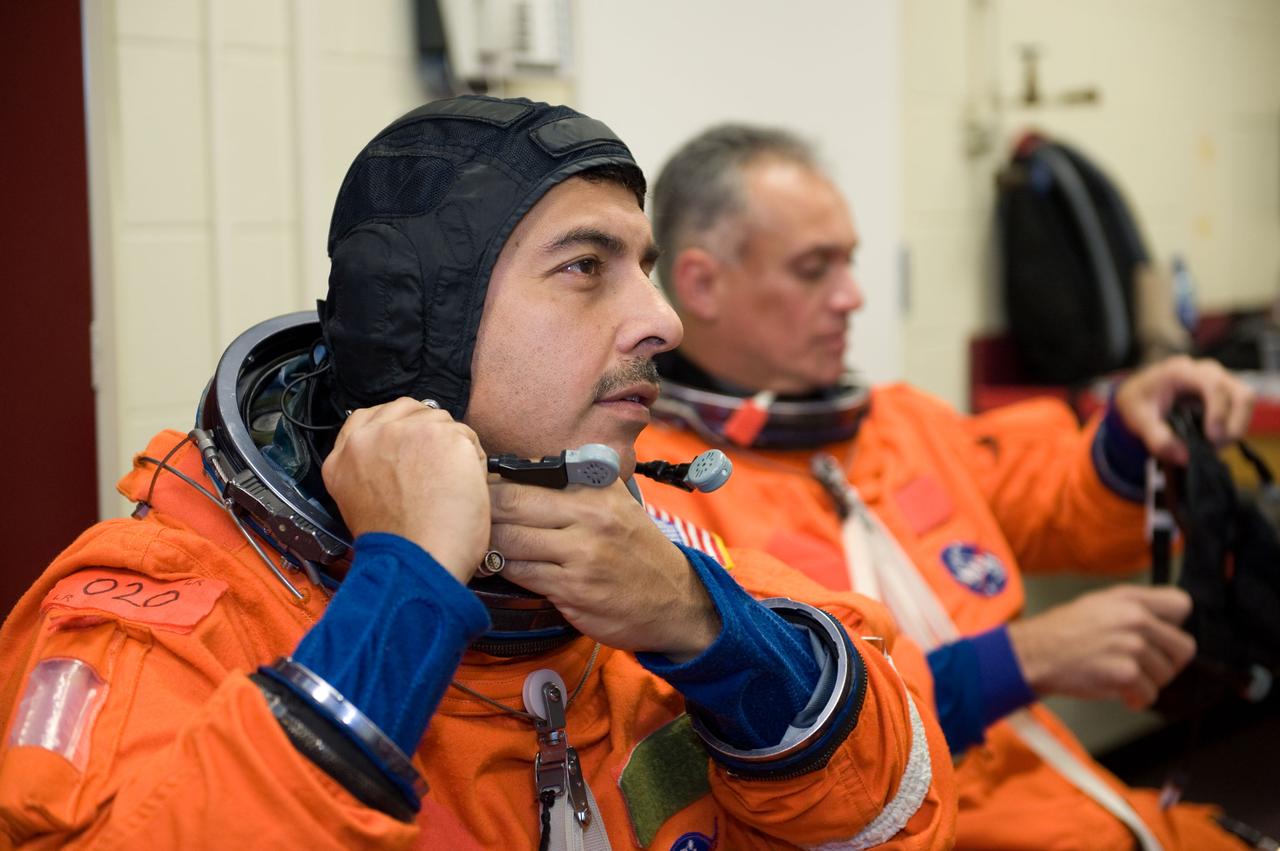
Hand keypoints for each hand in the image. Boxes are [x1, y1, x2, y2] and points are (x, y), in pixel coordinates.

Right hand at [322, 398, 489, 583]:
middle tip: (437, 468)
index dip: (397, 429)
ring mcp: (404, 432)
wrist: (416, 563)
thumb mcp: (361, 501)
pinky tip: (465, 489)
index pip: (369, 418)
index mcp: (343, 457)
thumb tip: (403, 456)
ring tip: (448, 486)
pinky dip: (473, 461)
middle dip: (426, 433)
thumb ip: (372, 469)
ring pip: (440, 421)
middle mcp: (368, 438)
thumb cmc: (399, 548)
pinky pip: (467, 436)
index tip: (411, 446)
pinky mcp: (440, 435)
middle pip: (408, 411)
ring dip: (451, 447)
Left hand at [488, 480, 719, 660]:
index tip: (470, 482)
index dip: (492, 479)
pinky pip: (520, 573)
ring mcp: (581, 554)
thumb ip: (576, 485)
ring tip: (466, 538)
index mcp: (596, 489)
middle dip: (478, 507)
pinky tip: (490, 566)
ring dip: (483, 541)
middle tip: (455, 509)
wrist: (675, 601)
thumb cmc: (637, 552)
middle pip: (511, 504)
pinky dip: (500, 570)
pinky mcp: (572, 589)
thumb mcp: (616, 504)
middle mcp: (589, 516)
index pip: (528, 475)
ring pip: (509, 541)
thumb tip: (519, 471)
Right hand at [1007, 584, 1195, 708]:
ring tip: (1120, 677)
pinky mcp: (1126, 673)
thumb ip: (1134, 608)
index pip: (1181, 604)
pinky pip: (1149, 694)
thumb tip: (1167, 623)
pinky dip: (1135, 699)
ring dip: (1146, 683)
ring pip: (1166, 675)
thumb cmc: (1061, 632)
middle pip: (1183, 648)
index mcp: (1130, 598)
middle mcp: (1135, 618)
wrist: (1033, 654)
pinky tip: (1117, 691)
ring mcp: (1132, 646)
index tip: (1159, 637)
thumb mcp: (1098, 603)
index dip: (1172, 624)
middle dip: (1165, 662)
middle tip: (1141, 666)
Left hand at [1113, 355, 1254, 464]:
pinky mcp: (1225, 394)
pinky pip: (1241, 409)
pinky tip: (1213, 441)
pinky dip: (1233, 428)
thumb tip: (1184, 457)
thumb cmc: (1138, 401)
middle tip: (1214, 446)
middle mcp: (1207, 372)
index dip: (1218, 413)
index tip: (1211, 438)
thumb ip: (1157, 438)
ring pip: (1246, 401)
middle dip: (1234, 424)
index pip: (1213, 386)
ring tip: (1213, 446)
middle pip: (1241, 393)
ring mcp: (1219, 381)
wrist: (1138, 394)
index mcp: (1182, 371)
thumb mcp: (1137, 419)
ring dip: (1236, 427)